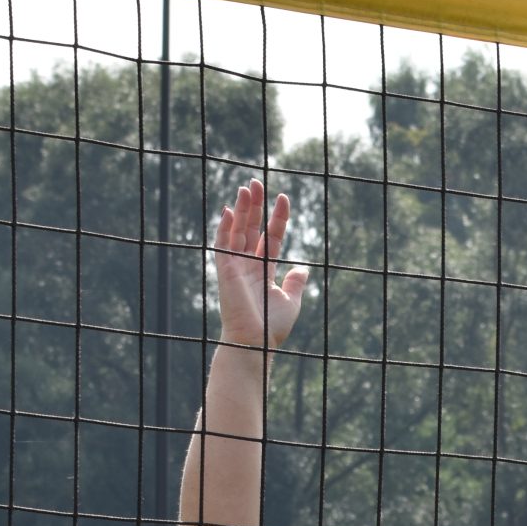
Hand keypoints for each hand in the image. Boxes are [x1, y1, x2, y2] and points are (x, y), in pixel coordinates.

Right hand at [211, 178, 308, 350]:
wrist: (255, 343)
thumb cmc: (271, 328)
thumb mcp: (291, 301)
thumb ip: (296, 282)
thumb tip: (303, 267)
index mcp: (263, 270)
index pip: (270, 237)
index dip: (277, 218)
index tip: (283, 198)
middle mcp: (247, 265)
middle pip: (251, 228)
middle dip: (255, 206)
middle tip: (258, 182)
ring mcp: (235, 267)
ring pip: (237, 231)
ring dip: (241, 209)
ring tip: (247, 187)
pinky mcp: (225, 271)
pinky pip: (222, 245)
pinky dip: (224, 228)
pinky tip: (228, 210)